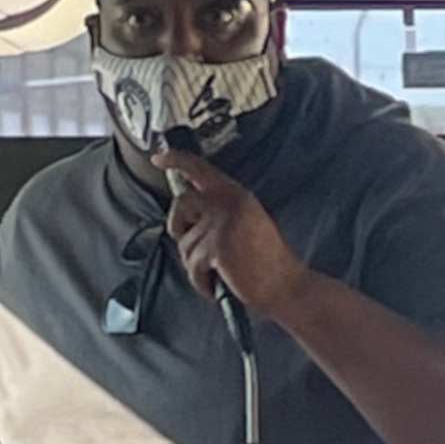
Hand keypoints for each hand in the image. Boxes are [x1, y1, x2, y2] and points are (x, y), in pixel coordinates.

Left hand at [152, 148, 312, 318]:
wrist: (285, 285)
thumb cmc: (267, 261)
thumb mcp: (248, 220)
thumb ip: (221, 208)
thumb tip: (189, 209)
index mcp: (237, 194)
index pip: (200, 168)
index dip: (176, 160)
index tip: (159, 158)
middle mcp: (229, 202)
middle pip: (181, 203)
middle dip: (178, 226)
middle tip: (193, 245)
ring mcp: (222, 223)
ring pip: (185, 243)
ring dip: (196, 264)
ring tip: (219, 271)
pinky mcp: (216, 246)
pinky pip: (192, 266)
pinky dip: (201, 282)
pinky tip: (217, 284)